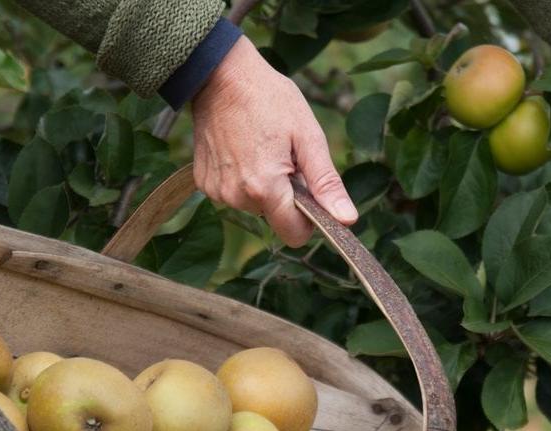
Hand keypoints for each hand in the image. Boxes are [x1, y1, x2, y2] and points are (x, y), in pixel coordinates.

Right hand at [191, 36, 357, 246]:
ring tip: (263, 149)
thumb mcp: (308, 137)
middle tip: (284, 156)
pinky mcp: (204, 182)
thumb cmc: (269, 99)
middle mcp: (236, 197)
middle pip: (275, 218)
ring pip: (254, 206)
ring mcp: (216, 191)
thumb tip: (347, 220)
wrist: (220, 74)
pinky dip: (243, 178)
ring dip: (264, 186)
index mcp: (265, 188)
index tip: (310, 190)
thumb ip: (326, 183)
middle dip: (286, 195)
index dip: (309, 220)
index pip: (294, 235)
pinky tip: (243, 149)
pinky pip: (234, 194)